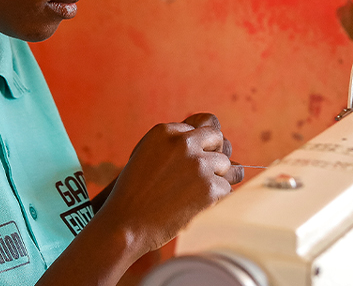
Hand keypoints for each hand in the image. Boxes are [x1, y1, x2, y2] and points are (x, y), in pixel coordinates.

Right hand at [94, 113, 242, 254]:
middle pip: (218, 138)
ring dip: (218, 179)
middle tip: (202, 176)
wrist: (125, 225)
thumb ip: (174, 146)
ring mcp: (198, 164)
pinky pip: (227, 188)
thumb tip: (216, 148)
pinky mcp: (208, 188)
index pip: (202, 125)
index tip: (192, 161)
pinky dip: (217, 200)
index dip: (201, 145)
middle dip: (214, 155)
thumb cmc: (134, 195)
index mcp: (165, 131)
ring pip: (227, 164)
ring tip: (198, 194)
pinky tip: (198, 207)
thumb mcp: (146, 156)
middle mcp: (184, 143)